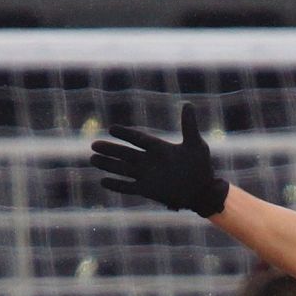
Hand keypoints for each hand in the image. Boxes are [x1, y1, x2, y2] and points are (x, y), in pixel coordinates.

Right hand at [89, 102, 229, 217]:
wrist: (203, 192)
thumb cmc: (201, 168)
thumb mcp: (196, 145)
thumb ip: (189, 126)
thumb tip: (188, 104)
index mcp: (159, 149)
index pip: (138, 139)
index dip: (125, 134)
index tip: (112, 129)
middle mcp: (150, 161)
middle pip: (125, 154)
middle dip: (110, 149)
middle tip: (93, 145)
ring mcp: (147, 176)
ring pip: (123, 169)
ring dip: (108, 164)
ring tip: (92, 159)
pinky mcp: (148, 190)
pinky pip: (128, 187)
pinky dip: (116, 185)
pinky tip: (103, 181)